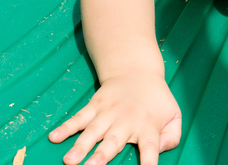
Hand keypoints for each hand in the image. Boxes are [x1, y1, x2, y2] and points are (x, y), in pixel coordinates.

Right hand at [48, 72, 180, 164]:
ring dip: (80, 146)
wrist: (137, 72)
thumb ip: (172, 137)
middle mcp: (126, 122)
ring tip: (69, 160)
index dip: (148, 162)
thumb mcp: (174, 115)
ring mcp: (108, 114)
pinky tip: (54, 137)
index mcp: (148, 127)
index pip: (150, 148)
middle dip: (101, 156)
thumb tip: (159, 151)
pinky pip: (78, 118)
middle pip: (113, 142)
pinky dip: (66, 127)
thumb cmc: (156, 100)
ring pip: (92, 132)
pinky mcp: (94, 106)